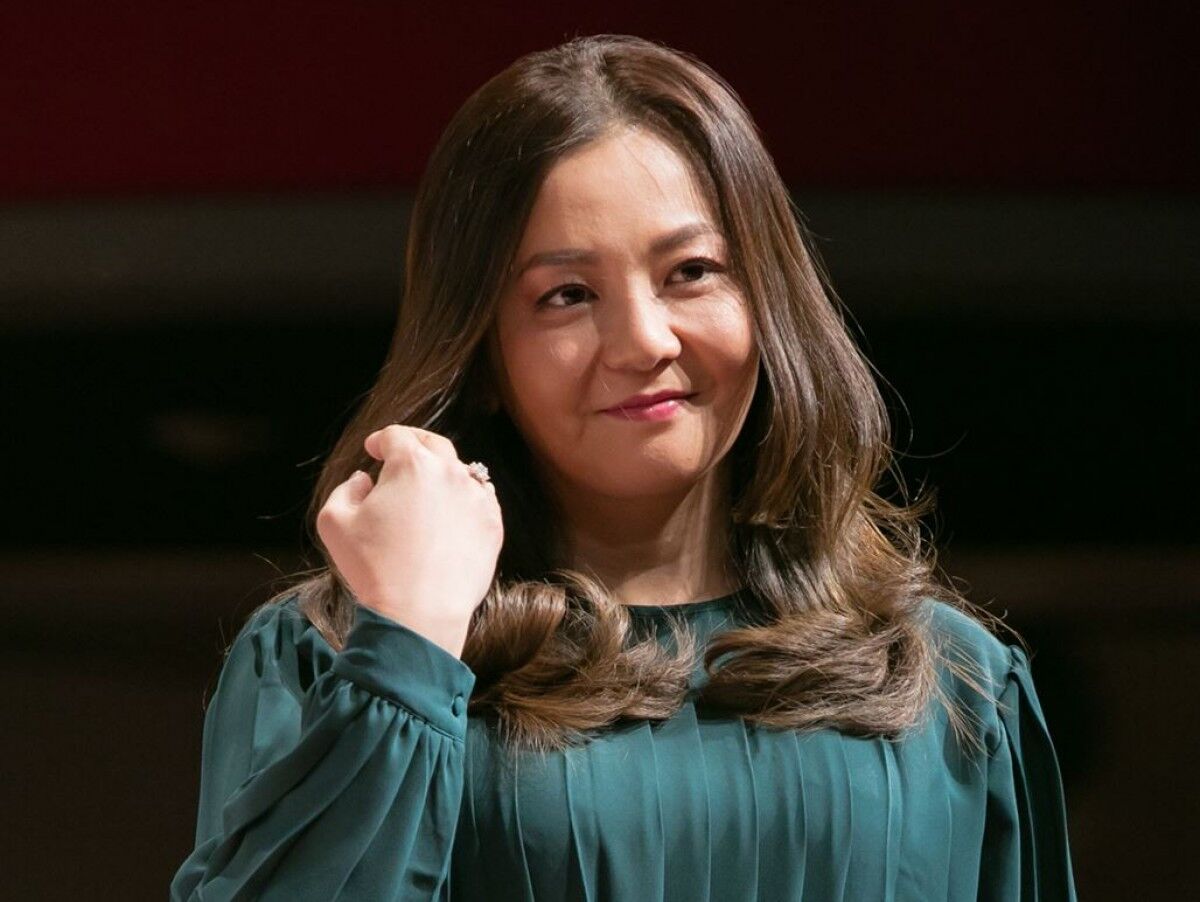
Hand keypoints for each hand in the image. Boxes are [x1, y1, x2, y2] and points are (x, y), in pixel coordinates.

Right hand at [316, 424, 502, 656]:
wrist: (420, 612)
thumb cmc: (373, 568)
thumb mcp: (334, 522)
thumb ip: (345, 489)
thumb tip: (365, 479)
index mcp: (412, 464)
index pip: (396, 436)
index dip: (381, 440)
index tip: (374, 449)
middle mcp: (450, 473)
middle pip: (433, 444)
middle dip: (414, 444)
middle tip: (402, 453)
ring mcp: (477, 498)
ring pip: (460, 472)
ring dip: (442, 473)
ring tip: (427, 488)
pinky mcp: (493, 525)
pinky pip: (480, 500)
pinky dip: (465, 499)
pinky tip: (451, 513)